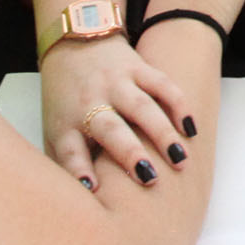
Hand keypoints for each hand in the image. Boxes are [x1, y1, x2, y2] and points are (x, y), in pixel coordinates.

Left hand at [42, 35, 193, 191]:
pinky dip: (179, 105)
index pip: (70, 150)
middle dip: (130, 153)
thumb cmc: (65, 99)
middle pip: (110, 129)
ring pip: (142, 107)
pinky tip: (191, 129)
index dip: (79, 170)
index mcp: (67, 123)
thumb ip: (66, 163)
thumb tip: (81, 203)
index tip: (92, 188)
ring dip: (162, 133)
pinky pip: (162, 85)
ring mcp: (115, 83)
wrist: (73, 40)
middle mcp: (90, 103)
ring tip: (180, 159)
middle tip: (150, 178)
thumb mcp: (54, 130)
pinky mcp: (137, 68)